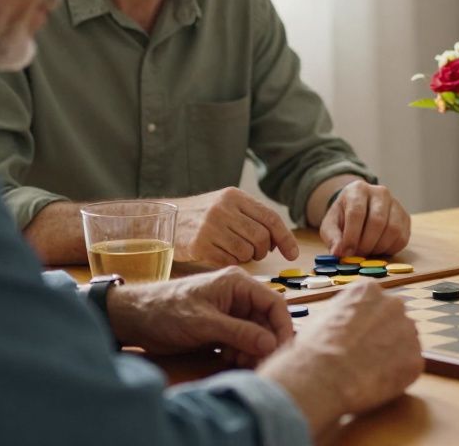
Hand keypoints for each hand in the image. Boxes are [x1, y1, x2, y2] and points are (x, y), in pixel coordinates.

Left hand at [107, 267, 292, 367]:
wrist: (133, 319)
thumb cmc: (165, 311)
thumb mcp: (204, 323)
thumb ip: (239, 333)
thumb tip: (272, 344)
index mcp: (238, 284)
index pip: (274, 302)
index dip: (283, 326)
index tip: (283, 350)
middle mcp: (238, 296)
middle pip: (266, 321)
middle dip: (265, 343)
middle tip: (259, 363)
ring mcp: (229, 312)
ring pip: (255, 333)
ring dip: (253, 350)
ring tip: (241, 363)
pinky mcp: (220, 327)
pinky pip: (241, 341)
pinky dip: (241, 353)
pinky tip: (230, 361)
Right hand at [174, 187, 299, 265]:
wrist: (165, 220)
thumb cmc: (202, 215)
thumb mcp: (226, 204)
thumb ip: (252, 216)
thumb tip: (280, 240)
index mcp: (234, 195)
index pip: (270, 218)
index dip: (285, 238)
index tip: (292, 253)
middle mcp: (223, 208)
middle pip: (261, 237)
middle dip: (264, 250)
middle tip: (257, 252)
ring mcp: (210, 226)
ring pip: (246, 251)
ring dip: (247, 257)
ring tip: (237, 252)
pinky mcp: (198, 244)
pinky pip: (228, 260)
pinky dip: (231, 262)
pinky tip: (223, 255)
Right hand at [258, 280, 421, 439]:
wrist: (323, 376)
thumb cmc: (314, 348)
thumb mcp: (321, 316)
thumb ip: (344, 313)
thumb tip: (344, 322)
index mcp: (368, 290)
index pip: (375, 302)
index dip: (365, 322)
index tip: (357, 336)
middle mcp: (394, 304)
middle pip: (394, 319)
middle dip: (383, 335)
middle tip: (366, 354)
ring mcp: (408, 331)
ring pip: (404, 342)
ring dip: (392, 354)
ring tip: (369, 370)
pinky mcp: (415, 359)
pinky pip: (408, 366)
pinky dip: (397, 375)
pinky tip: (376, 382)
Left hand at [318, 181, 409, 256]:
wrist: (358, 209)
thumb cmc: (343, 217)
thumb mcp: (330, 225)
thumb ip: (332, 238)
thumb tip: (338, 253)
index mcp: (358, 189)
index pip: (357, 213)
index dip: (351, 236)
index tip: (346, 253)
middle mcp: (380, 192)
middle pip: (377, 221)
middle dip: (366, 244)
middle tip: (357, 255)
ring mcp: (395, 204)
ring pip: (393, 230)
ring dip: (378, 247)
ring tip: (367, 251)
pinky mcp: (405, 217)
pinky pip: (402, 238)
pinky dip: (390, 249)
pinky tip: (378, 248)